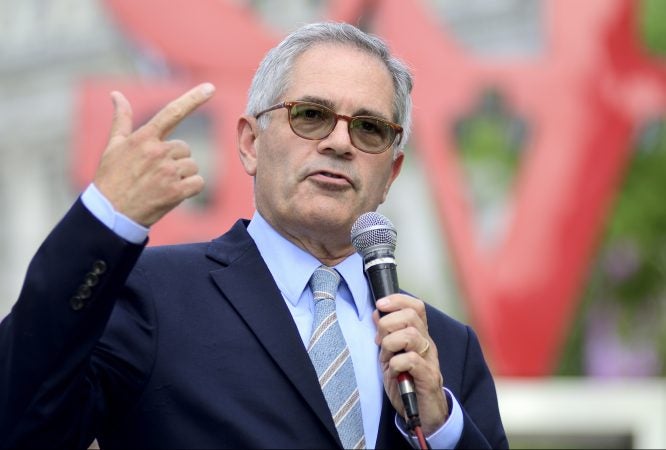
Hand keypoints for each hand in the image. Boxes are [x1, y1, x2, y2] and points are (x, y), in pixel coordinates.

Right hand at [93, 83, 215, 226]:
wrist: (111, 213)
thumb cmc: (111, 178)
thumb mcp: (113, 146)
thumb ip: (122, 120)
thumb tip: (116, 94)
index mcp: (143, 138)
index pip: (172, 112)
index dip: (193, 98)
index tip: (210, 87)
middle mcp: (157, 151)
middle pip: (185, 149)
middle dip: (176, 160)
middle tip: (155, 174)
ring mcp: (167, 172)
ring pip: (192, 166)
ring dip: (182, 176)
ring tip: (160, 185)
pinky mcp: (176, 191)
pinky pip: (198, 183)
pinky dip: (190, 189)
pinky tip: (172, 194)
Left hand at [374, 294, 447, 435]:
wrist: (422, 415)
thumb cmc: (405, 383)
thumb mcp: (390, 356)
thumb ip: (385, 335)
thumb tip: (377, 312)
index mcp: (419, 336)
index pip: (416, 307)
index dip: (398, 300)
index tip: (380, 304)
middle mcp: (427, 344)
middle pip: (411, 317)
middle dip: (388, 324)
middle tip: (379, 341)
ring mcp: (430, 359)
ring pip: (410, 335)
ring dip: (390, 344)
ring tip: (386, 358)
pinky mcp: (428, 376)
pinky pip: (411, 360)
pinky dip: (396, 363)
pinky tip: (393, 371)